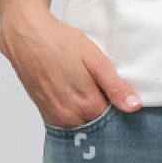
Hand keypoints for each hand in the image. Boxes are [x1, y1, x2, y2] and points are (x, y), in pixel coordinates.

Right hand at [0, 3, 140, 127]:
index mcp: (86, 104)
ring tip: (90, 93)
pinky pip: (65, 124)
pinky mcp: (44, 112)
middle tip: (104, 92)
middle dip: (105, 114)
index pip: (113, 120)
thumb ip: (115, 86)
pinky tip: (76, 98)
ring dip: (89, 116)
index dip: (119, 108)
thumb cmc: (60, 43)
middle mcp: (69, 116)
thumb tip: (134, 107)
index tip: (120, 98)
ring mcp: (55, 116)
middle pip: (97, 125)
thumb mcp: (95, 59)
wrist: (27, 36)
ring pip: (82, 126)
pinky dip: (74, 116)